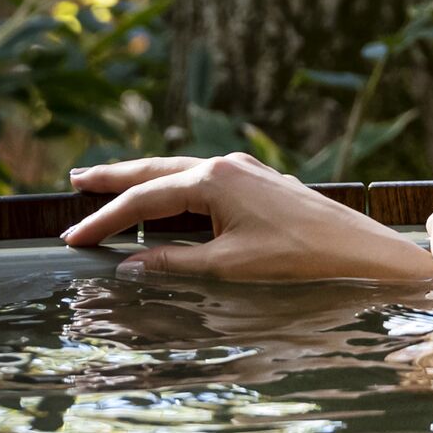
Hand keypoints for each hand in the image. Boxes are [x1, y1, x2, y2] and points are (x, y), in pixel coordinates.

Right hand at [60, 154, 432, 286]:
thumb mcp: (229, 267)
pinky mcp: (259, 181)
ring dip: (144, 179)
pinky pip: (202, 179)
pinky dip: (174, 186)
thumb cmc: (298, 258)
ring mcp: (244, 170)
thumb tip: (129, 265)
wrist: (359, 251)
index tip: (73, 238)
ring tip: (110, 184)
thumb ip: (175, 264)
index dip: (104, 220)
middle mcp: (224, 165)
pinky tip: (168, 196)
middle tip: (77, 182)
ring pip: (179, 170)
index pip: (143, 200)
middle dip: (114, 178)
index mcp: (212, 181)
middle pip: (155, 170)